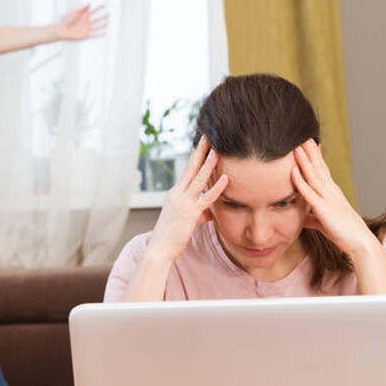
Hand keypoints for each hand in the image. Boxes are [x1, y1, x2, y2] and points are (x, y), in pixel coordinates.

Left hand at [57, 4, 107, 40]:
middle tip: (108, 13)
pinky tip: (105, 32)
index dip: (99, 7)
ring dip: (102, 24)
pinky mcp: (86, 35)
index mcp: (83, 15)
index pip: (93, 10)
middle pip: (96, 18)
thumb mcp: (75, 12)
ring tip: (108, 22)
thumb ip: (82, 7)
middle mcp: (86, 21)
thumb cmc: (66, 19)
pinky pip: (95, 34)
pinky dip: (100, 33)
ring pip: (97, 26)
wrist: (62, 29)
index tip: (104, 4)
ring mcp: (86, 28)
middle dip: (102, 16)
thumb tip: (89, 2)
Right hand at [146, 137, 228, 263]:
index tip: (202, 143)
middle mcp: (177, 194)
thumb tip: (212, 211)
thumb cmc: (171, 237)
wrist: (159, 249)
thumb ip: (200, 212)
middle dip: (200, 151)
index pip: (187, 170)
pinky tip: (225, 178)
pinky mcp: (190, 214)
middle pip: (191, 168)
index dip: (195, 156)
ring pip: (198, 180)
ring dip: (208, 164)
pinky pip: (206, 199)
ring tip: (217, 150)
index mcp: (174, 194)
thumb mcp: (186, 220)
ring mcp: (183, 203)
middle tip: (208, 136)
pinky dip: (216, 188)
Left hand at [291, 139, 377, 255]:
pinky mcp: (324, 209)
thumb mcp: (323, 222)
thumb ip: (312, 218)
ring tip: (296, 145)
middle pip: (318, 166)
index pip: (321, 169)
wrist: (359, 243)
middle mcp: (331, 191)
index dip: (314, 155)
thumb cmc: (342, 232)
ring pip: (314, 175)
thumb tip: (302, 218)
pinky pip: (310, 193)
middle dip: (309, 151)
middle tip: (300, 134)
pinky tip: (293, 171)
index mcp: (331, 192)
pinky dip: (301, 181)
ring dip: (304, 160)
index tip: (307, 142)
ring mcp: (328, 198)